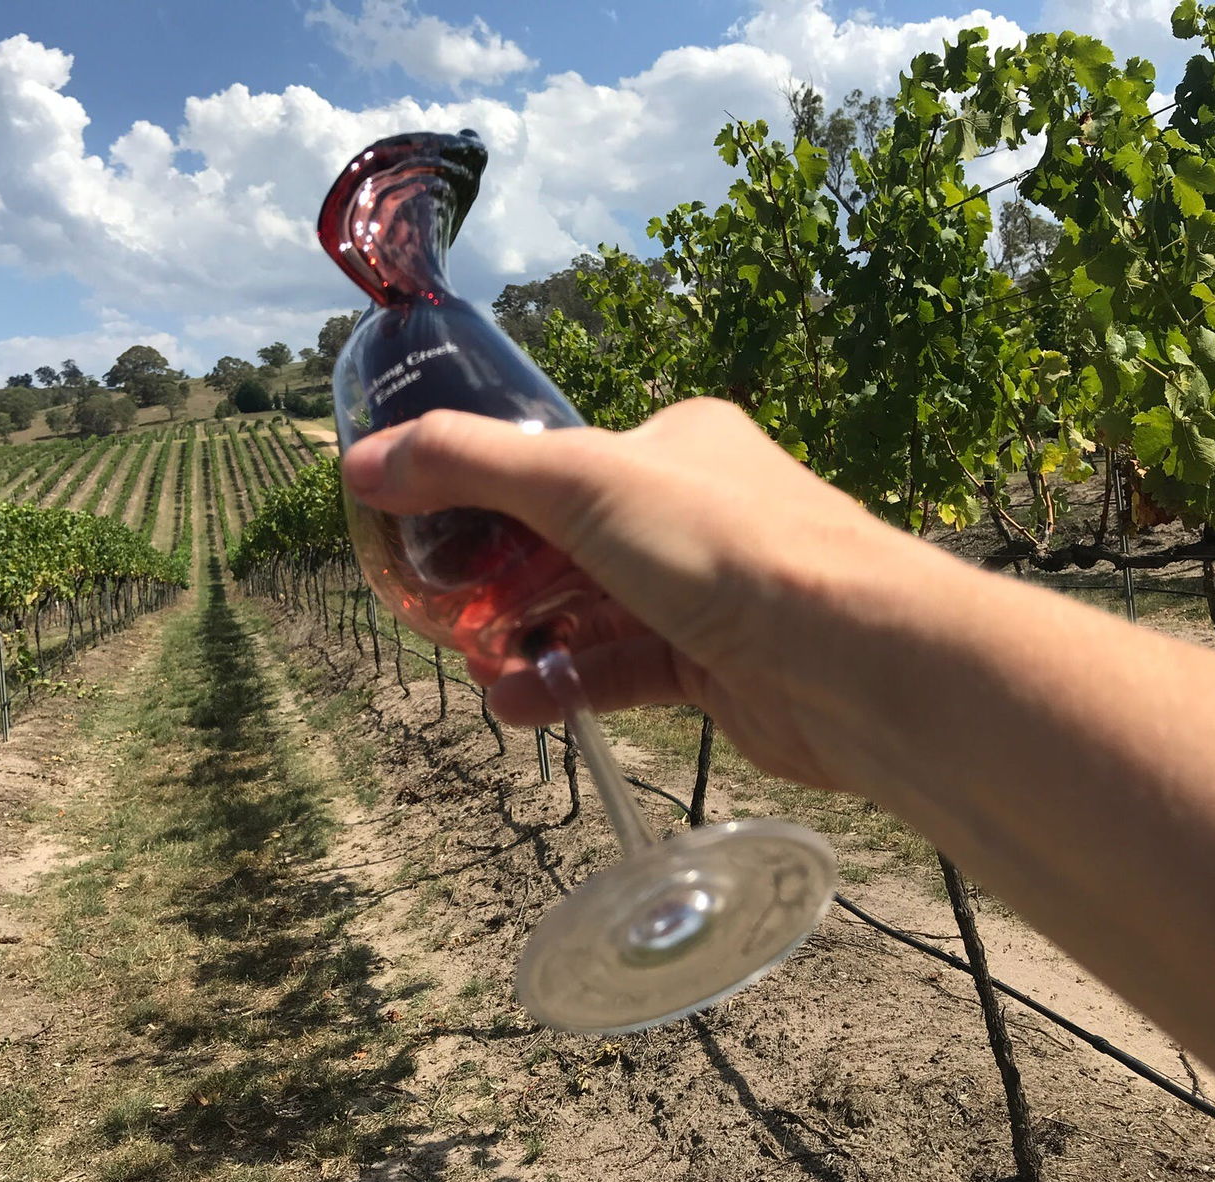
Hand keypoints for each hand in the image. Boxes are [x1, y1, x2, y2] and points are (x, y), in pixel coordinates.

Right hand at [342, 397, 950, 789]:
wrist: (851, 658)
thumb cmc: (727, 547)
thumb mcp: (579, 484)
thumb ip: (467, 467)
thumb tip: (362, 463)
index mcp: (673, 442)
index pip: (560, 461)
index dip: (489, 493)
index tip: (428, 531)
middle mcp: (693, 510)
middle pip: (570, 541)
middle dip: (502, 578)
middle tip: (438, 607)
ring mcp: (706, 592)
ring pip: (594, 612)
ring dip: (528, 638)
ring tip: (472, 666)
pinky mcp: (715, 667)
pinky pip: (624, 670)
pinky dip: (569, 684)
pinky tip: (517, 705)